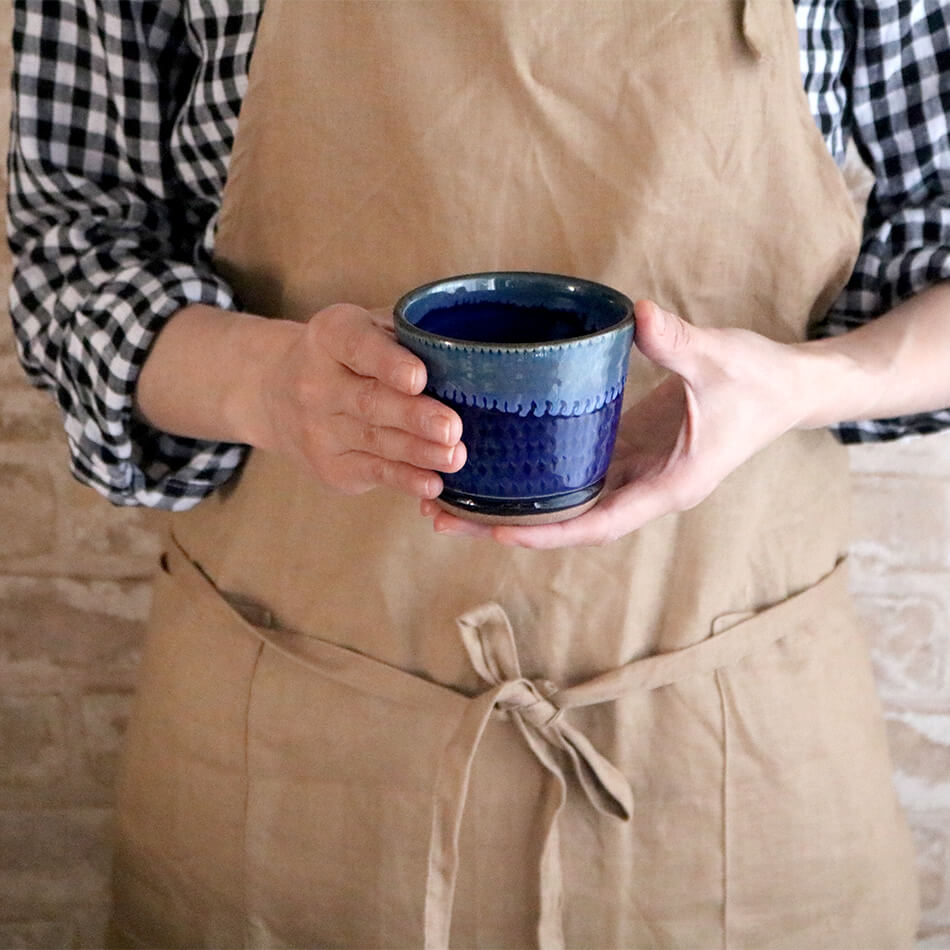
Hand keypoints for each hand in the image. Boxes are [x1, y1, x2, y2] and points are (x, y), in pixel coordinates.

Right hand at [254, 303, 464, 497]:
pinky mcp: (330, 467)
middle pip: (369, 402)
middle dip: (413, 416)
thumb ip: (408, 333)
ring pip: (375, 441)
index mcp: (330, 336)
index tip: (418, 377)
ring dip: (419, 452)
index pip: (358, 347)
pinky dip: (405, 480)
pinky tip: (432, 483)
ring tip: (455, 456)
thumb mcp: (368, 328)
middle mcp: (315, 383)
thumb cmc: (349, 356)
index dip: (389, 363)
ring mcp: (319, 430)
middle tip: (451, 427)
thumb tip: (472, 349)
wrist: (280, 395)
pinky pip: (373, 472)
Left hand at [421, 300, 811, 546]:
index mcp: (667, 485)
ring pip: (565, 504)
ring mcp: (633, 474)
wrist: (784, 389)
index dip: (549, 532)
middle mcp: (643, 489)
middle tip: (439, 518)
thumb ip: (678, 342)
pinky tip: (495, 464)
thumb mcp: (720, 359)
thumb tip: (637, 314)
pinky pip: (574, 475)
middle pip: (568, 522)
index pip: (599, 522)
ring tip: (448, 498)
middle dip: (506, 526)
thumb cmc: (758, 381)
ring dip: (511, 506)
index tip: (497, 533)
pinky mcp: (627, 453)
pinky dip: (534, 478)